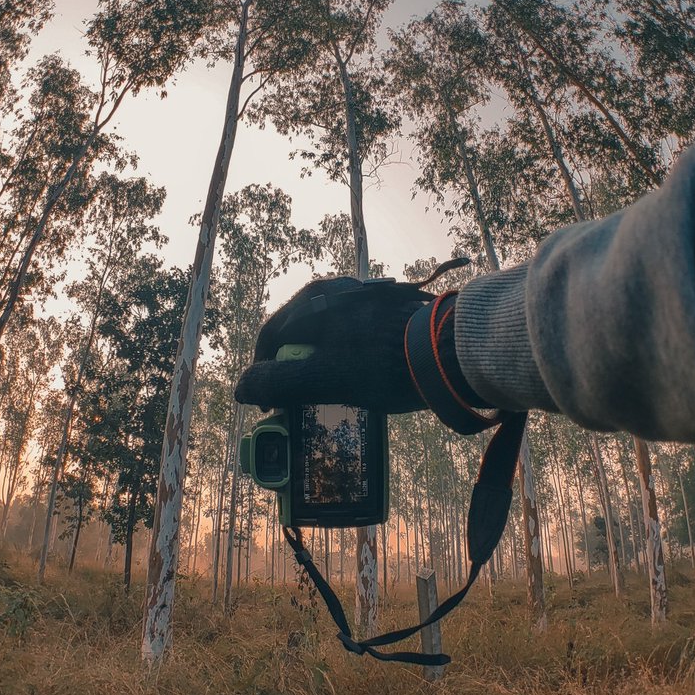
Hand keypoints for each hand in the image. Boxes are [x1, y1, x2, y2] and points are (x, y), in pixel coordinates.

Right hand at [234, 276, 432, 412]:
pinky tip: (362, 377)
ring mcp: (364, 296)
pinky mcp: (389, 307)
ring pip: (327, 335)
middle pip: (299, 335)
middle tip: (301, 401)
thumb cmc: (384, 366)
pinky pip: (354, 334)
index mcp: (313, 299)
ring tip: (332, 392)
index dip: (263, 375)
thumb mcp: (324, 380)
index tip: (271, 406)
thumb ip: (278, 383)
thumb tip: (241, 390)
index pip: (270, 338)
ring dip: (322, 364)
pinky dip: (348, 356)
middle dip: (295, 370)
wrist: (453, 352)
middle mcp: (336, 289)